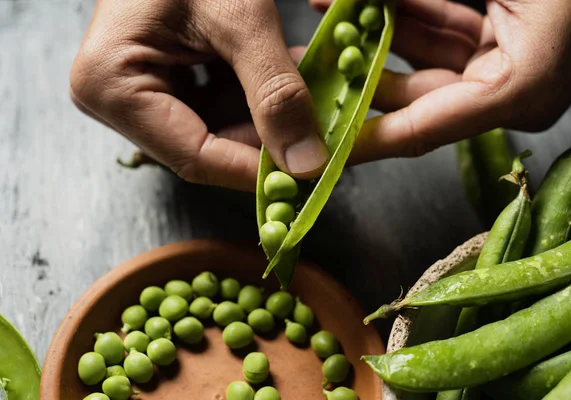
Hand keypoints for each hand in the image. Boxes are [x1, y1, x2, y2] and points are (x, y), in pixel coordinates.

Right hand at [70, 0, 328, 191]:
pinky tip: (291, 87)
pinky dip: (258, 100)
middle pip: (208, 147)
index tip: (313, 173)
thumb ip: (275, 89)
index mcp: (111, 85)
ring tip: (315, 106)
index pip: (195, 156)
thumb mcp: (239, 15)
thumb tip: (307, 163)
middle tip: (324, 139)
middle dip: (270, 142)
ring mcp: (139, 92)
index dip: (257, 171)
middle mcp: (116, 99)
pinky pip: (217, 108)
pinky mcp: (163, 81)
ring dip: (270, 121)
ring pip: (219, 132)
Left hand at [311, 0, 570, 163]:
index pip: (419, 128)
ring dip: (375, 33)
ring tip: (326, 17)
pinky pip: (444, 32)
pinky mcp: (506, 39)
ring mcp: (509, 64)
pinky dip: (405, 14)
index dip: (363, 139)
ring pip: (423, 57)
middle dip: (359, 73)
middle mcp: (510, 91)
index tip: (318, 148)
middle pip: (414, 94)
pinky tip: (365, 1)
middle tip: (311, 63)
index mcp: (516, 93)